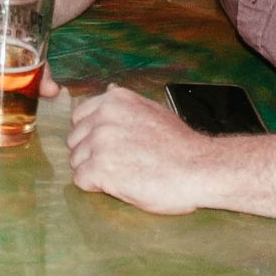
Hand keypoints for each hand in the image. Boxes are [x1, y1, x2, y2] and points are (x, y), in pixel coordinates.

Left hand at [66, 83, 224, 214]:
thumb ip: (125, 104)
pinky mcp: (100, 168)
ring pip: (76, 161)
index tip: (113, 146)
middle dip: (91, 153)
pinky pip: (80, 180)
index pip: (80, 117)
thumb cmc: (180, 146)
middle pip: (75, 140)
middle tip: (120, 163)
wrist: (200, 169)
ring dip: (93, 171)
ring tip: (123, 174)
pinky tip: (118, 185)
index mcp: (115, 100)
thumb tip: (108, 89)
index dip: (93, 135)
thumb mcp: (153, 110)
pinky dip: (95, 187)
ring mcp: (100, 142)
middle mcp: (104, 117)